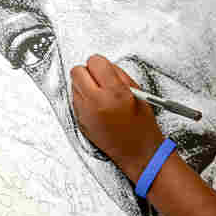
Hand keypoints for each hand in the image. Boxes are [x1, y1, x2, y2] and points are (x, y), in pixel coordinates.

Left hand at [71, 55, 164, 180]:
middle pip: (77, 71)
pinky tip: (96, 106)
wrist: (137, 153)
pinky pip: (74, 100)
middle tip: (99, 79)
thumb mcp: (138, 93)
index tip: (104, 68)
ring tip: (100, 94)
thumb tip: (105, 66)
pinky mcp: (79, 121)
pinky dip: (83, 98)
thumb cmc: (141, 126)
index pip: (94, 62)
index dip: (100, 64)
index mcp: (114, 92)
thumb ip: (119, 75)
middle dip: (88, 72)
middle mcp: (95, 102)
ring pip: (73, 85)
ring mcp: (84, 112)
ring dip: (84, 85)